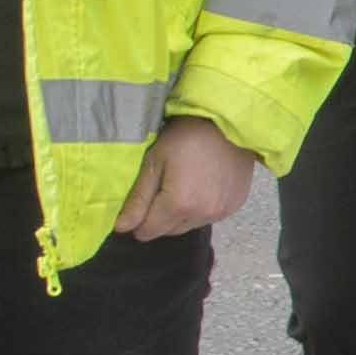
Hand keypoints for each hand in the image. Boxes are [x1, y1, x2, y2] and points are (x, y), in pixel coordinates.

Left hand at [117, 113, 261, 239]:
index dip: (138, 222)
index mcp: (178, 206)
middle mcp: (201, 216)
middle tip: (160, 190)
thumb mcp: (154, 162)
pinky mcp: (234, 206)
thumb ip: (138, 198)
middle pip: (169, 231)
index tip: (139, 203)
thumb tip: (121, 228)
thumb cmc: (185, 137)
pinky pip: (209, 217)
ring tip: (182, 187)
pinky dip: (201, 208)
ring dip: (181, 215)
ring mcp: (221, 213)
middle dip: (159, 218)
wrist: (229, 123)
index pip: (149, 231)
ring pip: (189, 225)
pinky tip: (202, 187)